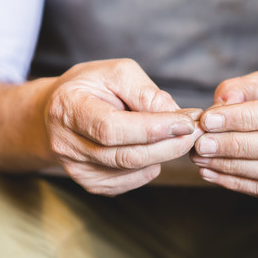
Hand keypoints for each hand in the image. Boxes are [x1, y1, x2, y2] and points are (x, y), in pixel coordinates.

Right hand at [44, 59, 201, 195]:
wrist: (61, 111)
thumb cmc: (92, 87)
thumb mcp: (117, 73)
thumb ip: (146, 93)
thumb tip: (177, 117)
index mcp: (69, 109)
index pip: (112, 128)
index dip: (153, 129)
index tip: (186, 123)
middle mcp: (67, 145)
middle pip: (126, 155)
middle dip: (169, 145)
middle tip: (196, 132)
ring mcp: (78, 170)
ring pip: (133, 170)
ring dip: (164, 154)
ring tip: (178, 135)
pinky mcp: (92, 183)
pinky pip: (132, 180)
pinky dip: (152, 165)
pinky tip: (155, 148)